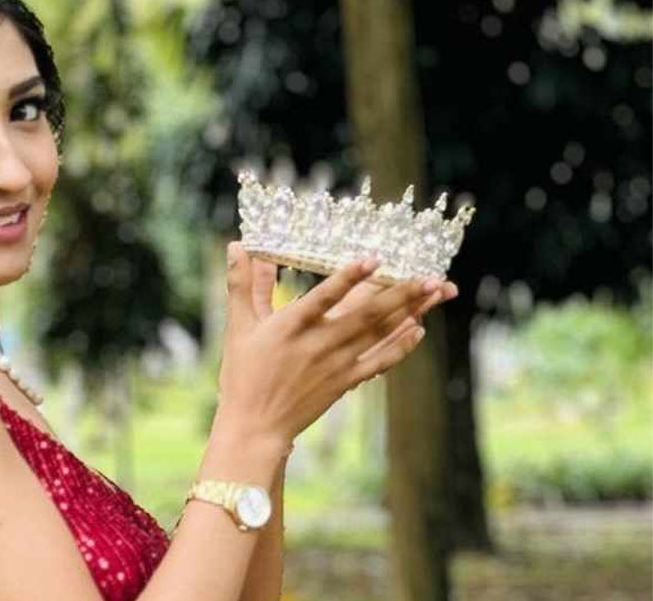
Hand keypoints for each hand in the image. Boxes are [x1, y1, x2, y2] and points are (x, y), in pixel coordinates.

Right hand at [246, 254, 456, 370]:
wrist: (256, 425)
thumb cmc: (243, 373)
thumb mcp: (239, 326)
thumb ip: (243, 285)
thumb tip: (236, 246)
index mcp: (290, 326)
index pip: (324, 297)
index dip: (349, 278)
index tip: (374, 259)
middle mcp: (318, 344)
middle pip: (366, 315)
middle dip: (401, 294)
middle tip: (430, 276)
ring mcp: (335, 365)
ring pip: (378, 334)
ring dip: (409, 312)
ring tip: (434, 293)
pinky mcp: (344, 382)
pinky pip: (379, 363)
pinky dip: (400, 347)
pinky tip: (417, 330)